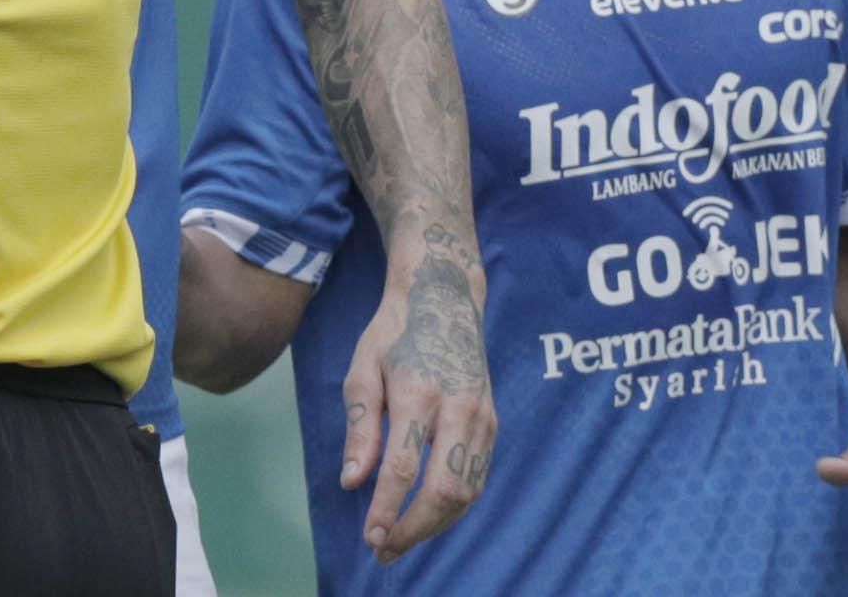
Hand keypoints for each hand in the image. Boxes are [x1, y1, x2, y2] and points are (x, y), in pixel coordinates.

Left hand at [339, 242, 493, 562]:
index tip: (369, 535)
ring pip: (467, 491)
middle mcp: (459, 408)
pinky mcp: (493, 423)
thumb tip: (353, 482)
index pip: (405, 467)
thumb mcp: (361, 370)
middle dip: (414, 529)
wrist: (445, 299)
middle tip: (383, 549)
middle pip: (444, 490)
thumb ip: (360, 428)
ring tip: (400, 540)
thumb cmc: (392, 334)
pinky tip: (426, 515)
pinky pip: (477, 477)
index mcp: (419, 392)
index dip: (387, 508)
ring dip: (435, 525)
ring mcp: (482, 417)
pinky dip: (453, 505)